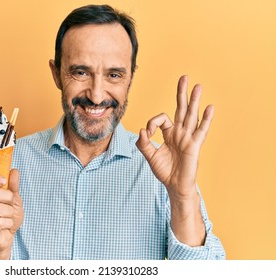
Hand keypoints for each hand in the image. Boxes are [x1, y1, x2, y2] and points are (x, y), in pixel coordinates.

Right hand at [0, 169, 23, 258]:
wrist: (7, 236)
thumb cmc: (9, 216)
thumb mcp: (15, 199)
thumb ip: (14, 186)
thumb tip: (14, 171)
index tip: (3, 180)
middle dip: (6, 197)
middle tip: (11, 203)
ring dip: (9, 213)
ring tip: (9, 216)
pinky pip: (0, 222)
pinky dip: (9, 223)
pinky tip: (7, 225)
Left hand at [136, 75, 213, 199]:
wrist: (174, 186)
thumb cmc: (164, 171)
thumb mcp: (149, 156)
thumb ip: (143, 143)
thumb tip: (141, 130)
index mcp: (169, 133)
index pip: (161, 118)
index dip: (152, 123)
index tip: (146, 133)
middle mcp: (180, 132)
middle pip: (181, 109)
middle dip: (182, 93)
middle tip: (184, 77)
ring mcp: (188, 138)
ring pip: (191, 115)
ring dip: (194, 100)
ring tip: (198, 86)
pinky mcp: (194, 145)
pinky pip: (201, 130)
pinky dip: (206, 119)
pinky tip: (210, 107)